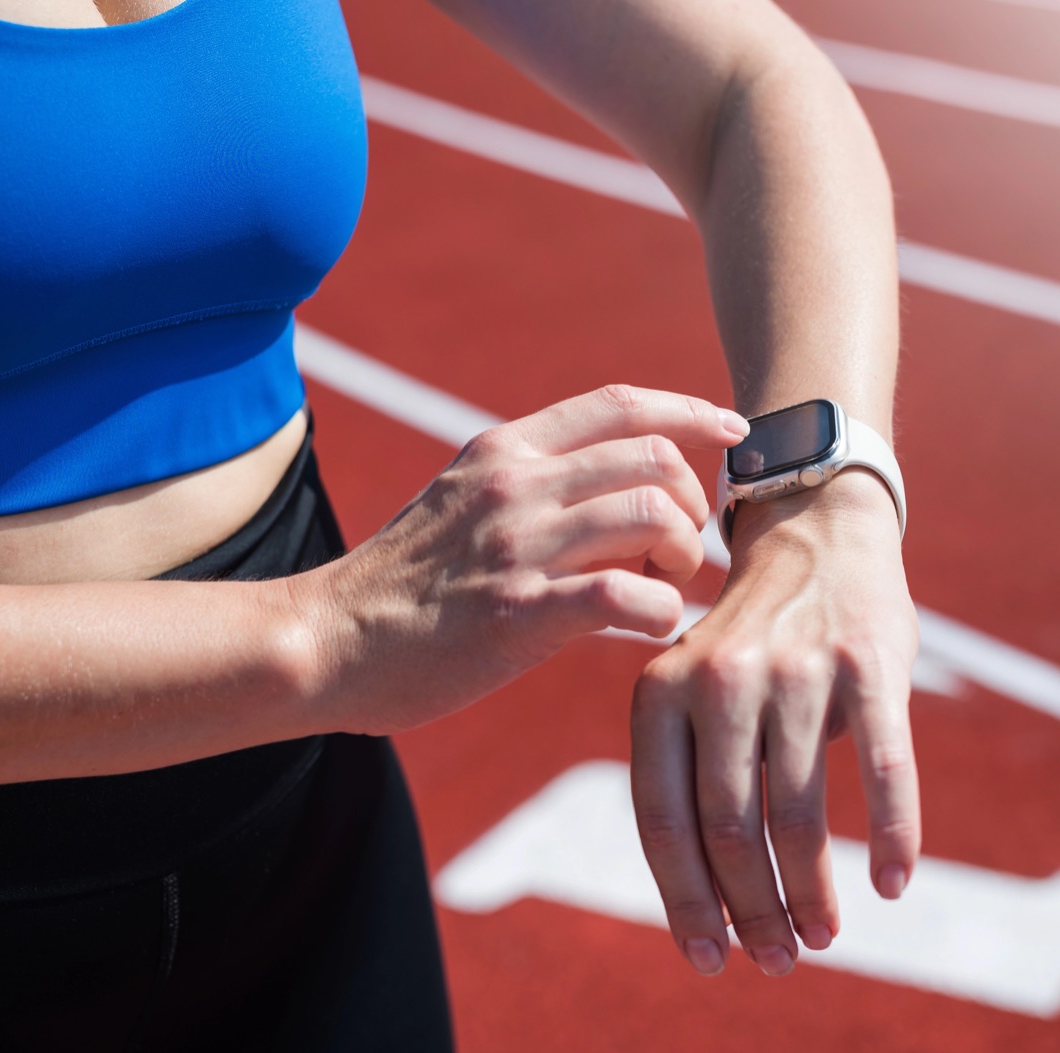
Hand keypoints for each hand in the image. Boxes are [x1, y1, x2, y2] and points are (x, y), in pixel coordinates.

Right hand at [298, 385, 747, 734]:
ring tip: (662, 589)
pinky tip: (651, 628)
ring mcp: (515, 546)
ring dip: (680, 558)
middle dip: (693, 504)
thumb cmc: (403, 584)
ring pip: (649, 517)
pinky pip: (627, 596)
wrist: (327, 641)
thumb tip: (615, 490)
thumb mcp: (461, 502)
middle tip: (679, 551)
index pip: (620, 404)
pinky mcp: (517, 613)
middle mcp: (514, 484)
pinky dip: (662, 613)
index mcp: (504, 451)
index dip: (690, 411)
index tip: (731, 431)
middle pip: (653, 457)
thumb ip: (531, 485)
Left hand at [629, 470, 919, 976]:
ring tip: (823, 935)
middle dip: (751, 910)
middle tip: (778, 959)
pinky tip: (890, 884)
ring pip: (796, 812)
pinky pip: (882, 770)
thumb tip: (702, 906)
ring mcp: (795, 669)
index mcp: (659, 692)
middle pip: (726, 828)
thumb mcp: (688, 690)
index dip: (686, 902)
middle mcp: (718, 679)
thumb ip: (684, 774)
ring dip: (811, 892)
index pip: (662, 822)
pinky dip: (890, 837)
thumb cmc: (750, 644)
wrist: (818, 537)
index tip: (710, 960)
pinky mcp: (867, 663)